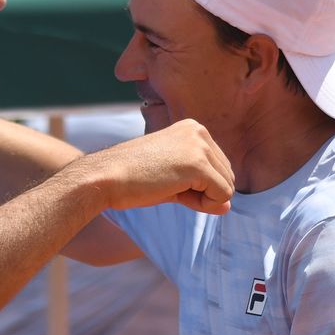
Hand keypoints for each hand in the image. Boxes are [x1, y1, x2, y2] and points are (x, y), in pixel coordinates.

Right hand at [75, 118, 233, 214]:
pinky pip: (223, 195)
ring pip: (227, 187)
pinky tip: (178, 196)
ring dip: (204, 199)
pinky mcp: (197, 166)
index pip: (218, 166)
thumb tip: (228, 206)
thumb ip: (202, 189)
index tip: (170, 182)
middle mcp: (199, 132)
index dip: (200, 185)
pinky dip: (206, 205)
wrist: (106, 177)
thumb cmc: (132, 178)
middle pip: (227, 176)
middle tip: (170, 190)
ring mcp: (199, 147)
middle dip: (205, 193)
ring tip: (171, 190)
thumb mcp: (173, 179)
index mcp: (193, 129)